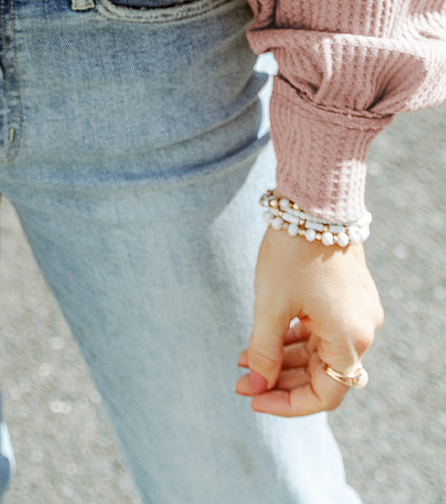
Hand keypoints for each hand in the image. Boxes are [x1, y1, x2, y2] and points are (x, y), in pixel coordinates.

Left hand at [235, 224, 383, 415]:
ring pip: (319, 351)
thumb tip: (256, 386)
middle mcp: (362, 330)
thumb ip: (265, 351)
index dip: (288, 404)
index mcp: (350, 339)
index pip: (324, 395)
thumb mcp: (271, 305)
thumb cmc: (292, 253)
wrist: (314, 200)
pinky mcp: (350, 295)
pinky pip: (323, 329)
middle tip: (241, 380)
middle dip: (279, 380)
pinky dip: (295, 336)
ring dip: (284, 358)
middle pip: (322, 374)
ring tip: (244, 359)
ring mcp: (358, 311)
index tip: (253, 397)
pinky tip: (263, 336)